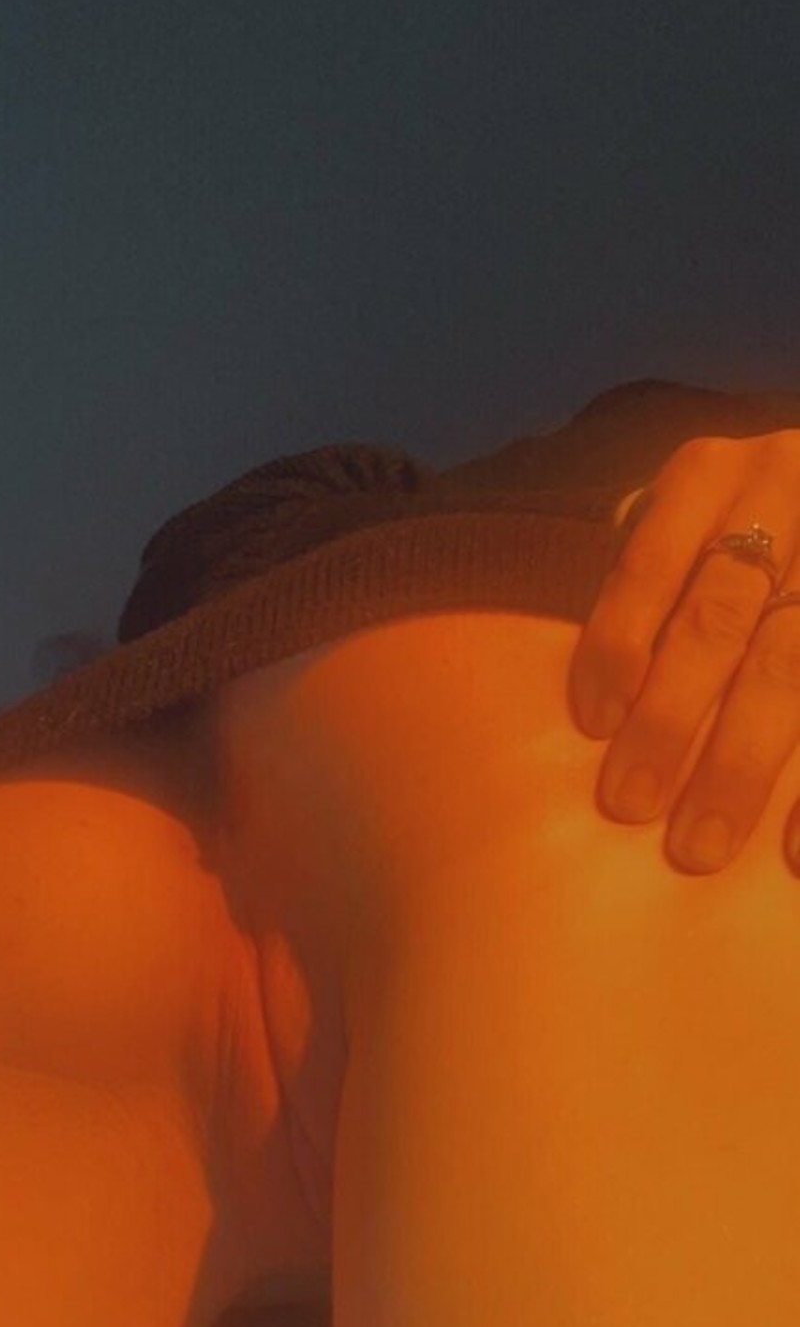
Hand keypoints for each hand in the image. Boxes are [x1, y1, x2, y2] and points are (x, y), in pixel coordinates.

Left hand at [567, 429, 799, 873]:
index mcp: (708, 475)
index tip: (591, 727)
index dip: (617, 644)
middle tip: (629, 805)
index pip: (648, 563)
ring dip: (743, 764)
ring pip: (792, 665)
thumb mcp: (680, 511)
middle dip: (671, 719)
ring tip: (702, 846)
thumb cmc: (728, 521)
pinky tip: (794, 851)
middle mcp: (781, 495)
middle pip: (721, 620)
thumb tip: (551, 677)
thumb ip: (635, 568)